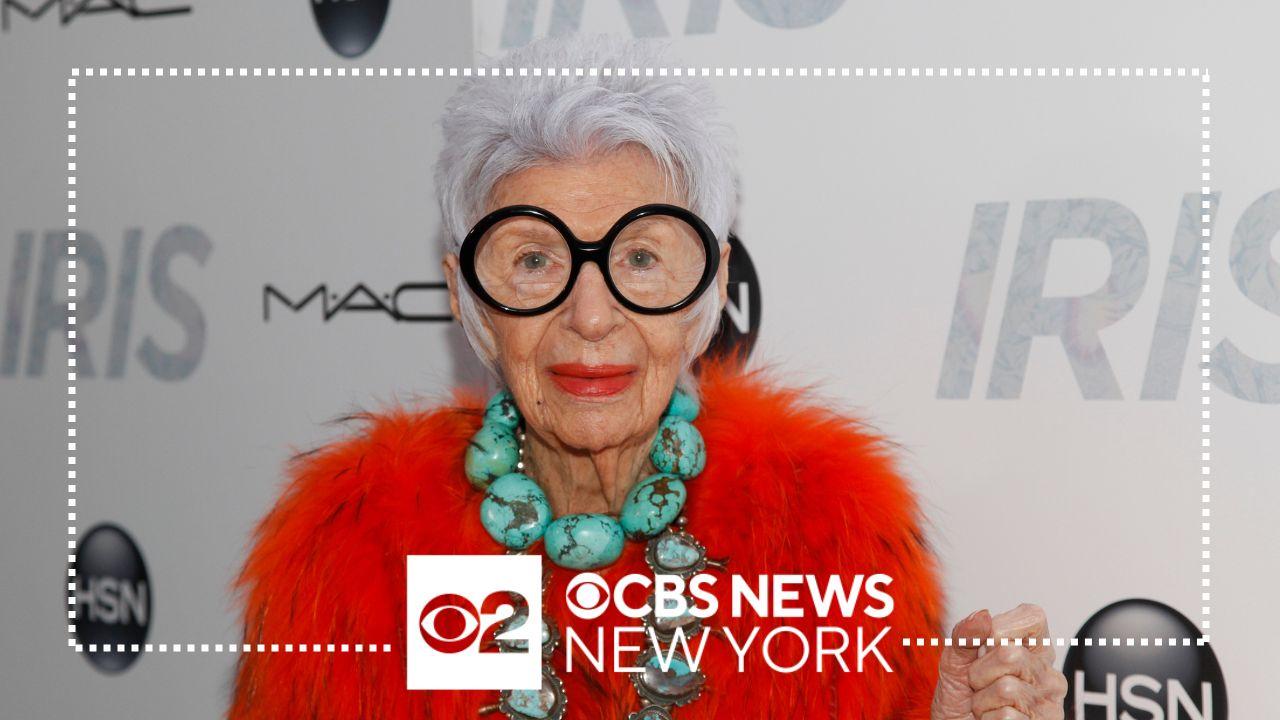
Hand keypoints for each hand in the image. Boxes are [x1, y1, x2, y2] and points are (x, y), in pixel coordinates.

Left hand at [929, 603, 1067, 719]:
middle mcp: (1047, 673)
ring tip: (985, 705)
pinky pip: (1006, 716)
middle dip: (980, 672)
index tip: (984, 646)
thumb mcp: (954, 663)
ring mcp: (1049, 702)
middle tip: (979, 685)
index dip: (1001, 627)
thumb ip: (964, 636)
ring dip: (982, 700)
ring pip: (1007, 688)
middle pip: (1011, 654)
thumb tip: (982, 615)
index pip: (1032, 616)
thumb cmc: (961, 701)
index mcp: (1032, 649)